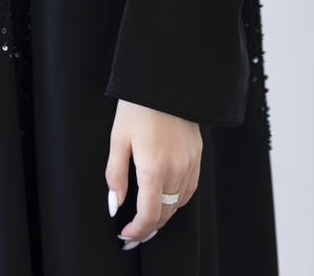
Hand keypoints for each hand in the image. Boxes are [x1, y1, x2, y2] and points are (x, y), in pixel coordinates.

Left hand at [105, 99, 201, 249]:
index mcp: (154, 168)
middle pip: (165, 213)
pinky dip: (178, 199)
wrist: (167, 80)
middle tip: (133, 232)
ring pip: (179, 203)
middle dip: (149, 227)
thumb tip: (115, 205)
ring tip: (148, 218)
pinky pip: (190, 188)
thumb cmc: (138, 106)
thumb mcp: (118, 138)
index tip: (126, 234)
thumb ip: (115, 175)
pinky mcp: (197, 155)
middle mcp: (176, 170)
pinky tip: (166, 197)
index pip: (149, 214)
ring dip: (163, 214)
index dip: (137, 231)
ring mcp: (190, 163)